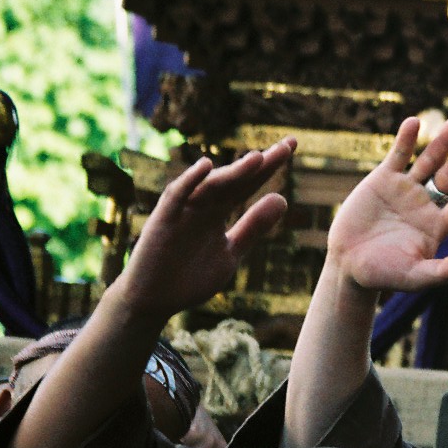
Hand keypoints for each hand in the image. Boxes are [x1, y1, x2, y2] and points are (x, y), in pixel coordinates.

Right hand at [116, 141, 295, 321]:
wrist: (154, 302)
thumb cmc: (190, 277)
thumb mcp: (231, 252)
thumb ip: (253, 227)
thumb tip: (283, 197)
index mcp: (218, 213)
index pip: (247, 184)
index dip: (269, 167)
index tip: (292, 145)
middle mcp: (201, 207)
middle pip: (234, 180)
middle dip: (260, 163)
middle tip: (289, 145)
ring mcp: (182, 213)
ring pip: (210, 187)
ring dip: (232, 172)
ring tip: (258, 158)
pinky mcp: (162, 222)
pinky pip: (175, 198)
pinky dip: (189, 182)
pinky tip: (205, 166)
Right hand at [326, 115, 447, 293]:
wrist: (348, 264)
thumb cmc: (383, 275)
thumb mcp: (414, 276)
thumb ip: (440, 272)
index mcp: (438, 225)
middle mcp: (426, 204)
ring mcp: (406, 189)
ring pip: (428, 161)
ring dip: (442, 142)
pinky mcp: (384, 180)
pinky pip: (398, 155)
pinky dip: (406, 140)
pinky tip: (415, 122)